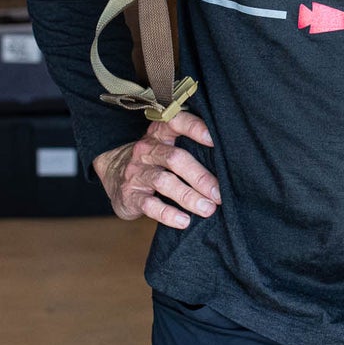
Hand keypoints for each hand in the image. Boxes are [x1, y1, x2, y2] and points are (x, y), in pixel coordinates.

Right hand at [94, 112, 220, 229]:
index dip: (194, 129)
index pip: (176, 123)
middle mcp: (147, 150)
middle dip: (199, 176)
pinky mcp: (130, 195)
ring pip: (164, 182)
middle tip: (219, 193)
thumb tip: (230, 161)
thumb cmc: (154, 160)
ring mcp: (137, 172)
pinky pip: (149, 205)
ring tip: (208, 209)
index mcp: (160, 133)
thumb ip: (190, 147)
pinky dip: (168, 214)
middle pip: (175, 158)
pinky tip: (184, 221)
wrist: (113, 174)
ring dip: (188, 197)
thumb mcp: (166, 145)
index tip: (214, 140)